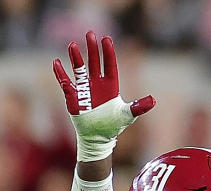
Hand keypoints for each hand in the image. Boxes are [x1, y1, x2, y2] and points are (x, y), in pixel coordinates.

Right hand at [52, 31, 154, 161]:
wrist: (98, 137)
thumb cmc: (114, 125)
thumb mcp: (127, 115)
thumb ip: (139, 107)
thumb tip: (153, 100)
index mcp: (110, 85)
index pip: (109, 65)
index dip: (108, 53)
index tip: (107, 39)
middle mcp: (97, 83)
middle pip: (93, 62)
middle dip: (92, 49)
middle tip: (90, 33)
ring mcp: (84, 89)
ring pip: (79, 69)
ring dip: (75, 57)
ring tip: (72, 44)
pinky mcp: (72, 96)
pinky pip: (65, 81)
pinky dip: (60, 72)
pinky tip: (56, 62)